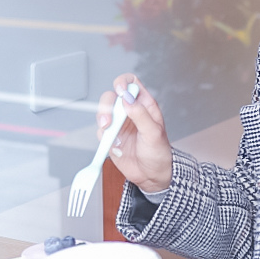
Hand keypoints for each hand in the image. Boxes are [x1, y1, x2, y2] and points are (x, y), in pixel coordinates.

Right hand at [96, 74, 172, 192]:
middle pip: (111, 96)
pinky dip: (104, 136)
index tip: (119, 91)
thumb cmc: (159, 153)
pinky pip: (101, 131)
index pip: (131, 83)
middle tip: (110, 119)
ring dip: (103, 120)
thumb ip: (140, 114)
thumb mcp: (154, 133)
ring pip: (103, 112)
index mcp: (144, 105)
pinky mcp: (111, 137)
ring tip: (110, 132)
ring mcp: (119, 124)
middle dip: (107, 105)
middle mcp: (130, 111)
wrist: (152, 175)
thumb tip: (127, 99)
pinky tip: (115, 144)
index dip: (123, 83)